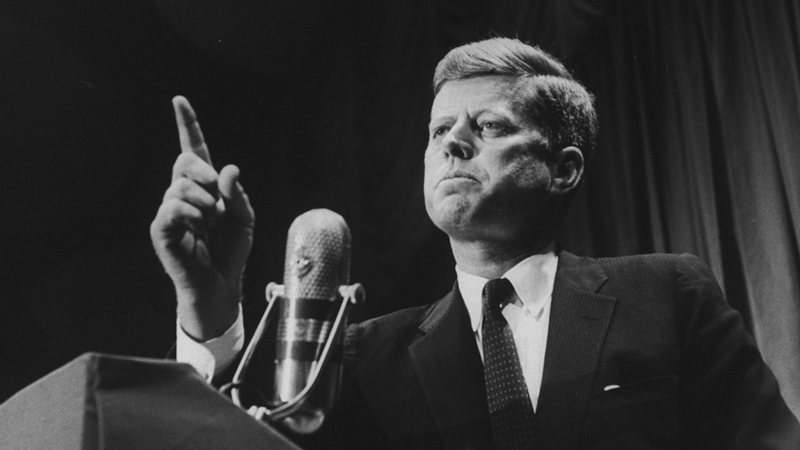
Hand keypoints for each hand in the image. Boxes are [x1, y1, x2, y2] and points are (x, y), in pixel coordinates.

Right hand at [150, 96, 254, 340]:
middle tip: (219, 203)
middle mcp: (182, 193)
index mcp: (204, 187)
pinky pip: (173, 207)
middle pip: (184, 161)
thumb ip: (238, 192)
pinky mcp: (161, 228)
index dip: (187, 125)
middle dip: (206, 175)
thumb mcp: (245, 217)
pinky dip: (194, 215)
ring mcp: (169, 209)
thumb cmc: (231, 249)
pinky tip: (200, 229)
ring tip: (210, 225)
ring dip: (205, 204)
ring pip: (181, 186)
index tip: (179, 100)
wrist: (222, 282)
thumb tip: (228, 168)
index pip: (193, 150)